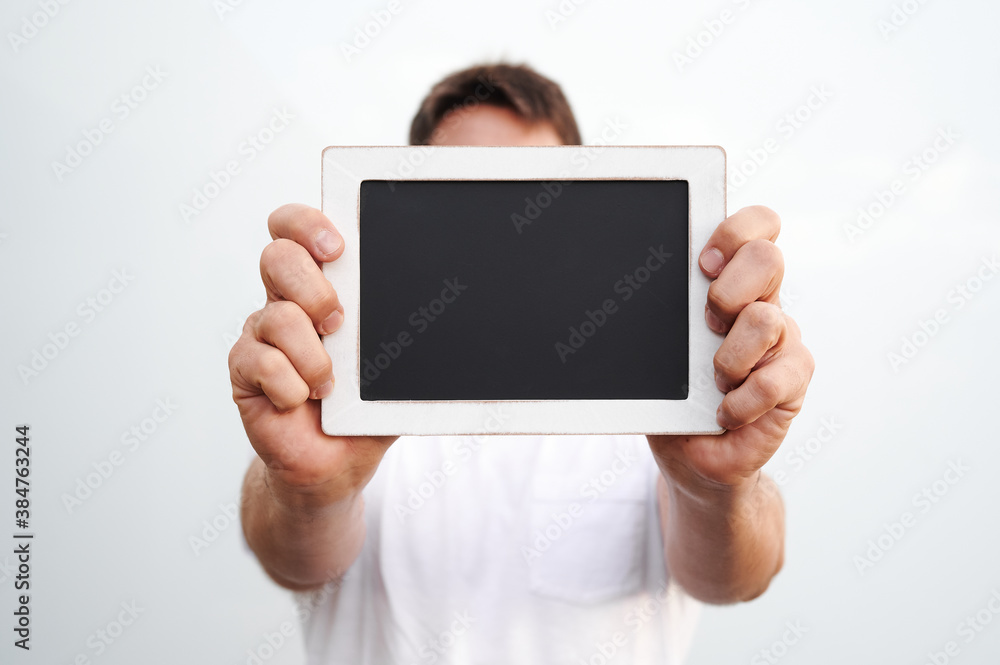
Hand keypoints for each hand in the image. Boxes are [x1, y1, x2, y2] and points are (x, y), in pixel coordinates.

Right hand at [228, 204, 395, 507]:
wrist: (335, 466)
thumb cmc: (363, 410)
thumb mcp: (394, 369)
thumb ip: (405, 336)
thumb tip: (445, 312)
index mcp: (319, 287)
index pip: (295, 229)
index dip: (306, 224)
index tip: (338, 248)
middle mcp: (285, 303)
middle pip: (277, 256)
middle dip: (312, 286)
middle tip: (339, 323)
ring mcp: (261, 336)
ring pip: (275, 315)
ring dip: (313, 356)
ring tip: (330, 384)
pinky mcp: (244, 372)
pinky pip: (261, 361)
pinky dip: (290, 386)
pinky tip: (302, 401)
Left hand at [648, 206, 813, 493]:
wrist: (693, 458)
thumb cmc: (674, 397)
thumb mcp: (658, 351)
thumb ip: (660, 315)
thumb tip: (627, 288)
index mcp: (732, 284)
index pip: (757, 228)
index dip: (735, 231)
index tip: (701, 264)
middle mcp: (763, 305)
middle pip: (768, 257)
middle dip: (728, 289)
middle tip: (706, 324)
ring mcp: (783, 344)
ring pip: (766, 319)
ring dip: (727, 356)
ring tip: (714, 381)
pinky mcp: (793, 384)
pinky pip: (773, 379)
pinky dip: (740, 401)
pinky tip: (724, 413)